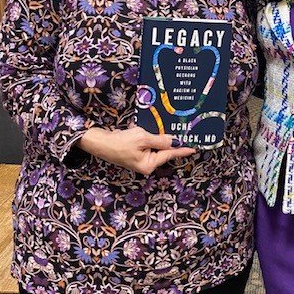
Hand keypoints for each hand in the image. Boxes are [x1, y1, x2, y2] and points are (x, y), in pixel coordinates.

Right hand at [79, 125, 195, 174]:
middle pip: (162, 150)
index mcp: (149, 164)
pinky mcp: (134, 152)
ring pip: (154, 145)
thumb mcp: (143, 138)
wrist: (99, 142)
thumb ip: (160, 140)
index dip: (182, 150)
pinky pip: (145, 143)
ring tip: (153, 129)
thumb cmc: (120, 142)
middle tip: (177, 130)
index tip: (194, 148)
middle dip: (165, 139)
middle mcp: (146, 164)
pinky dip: (145, 135)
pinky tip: (139, 129)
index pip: (169, 154)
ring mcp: (140, 159)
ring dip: (153, 135)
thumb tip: (174, 141)